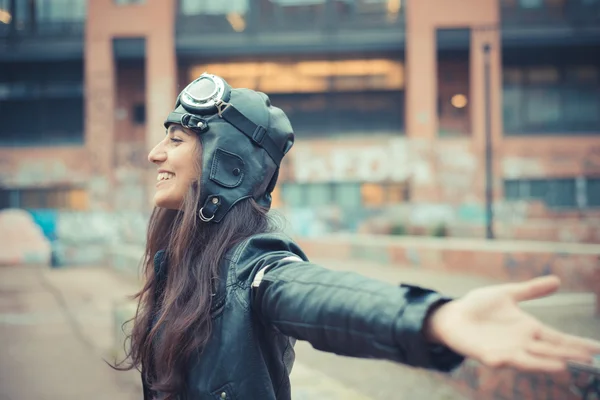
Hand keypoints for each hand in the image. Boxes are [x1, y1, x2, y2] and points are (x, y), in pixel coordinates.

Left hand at [425, 275, 599, 372]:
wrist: (453, 315)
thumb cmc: (479, 306)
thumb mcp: (507, 294)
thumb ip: (531, 290)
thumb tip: (557, 280)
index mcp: (529, 328)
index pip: (559, 338)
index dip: (578, 344)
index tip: (597, 350)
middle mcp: (521, 343)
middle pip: (550, 351)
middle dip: (569, 356)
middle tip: (590, 361)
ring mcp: (505, 350)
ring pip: (528, 360)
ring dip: (543, 364)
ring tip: (562, 366)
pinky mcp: (486, 354)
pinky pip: (495, 360)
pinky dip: (501, 361)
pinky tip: (504, 360)